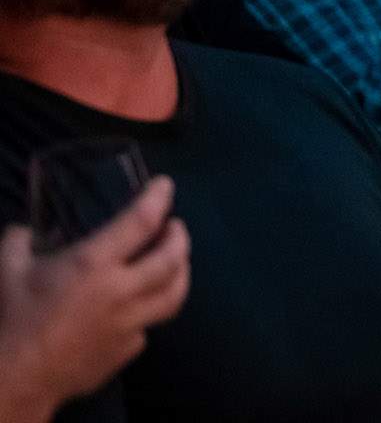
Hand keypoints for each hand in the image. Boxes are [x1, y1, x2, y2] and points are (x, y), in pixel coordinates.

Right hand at [0, 177, 190, 420]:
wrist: (18, 377)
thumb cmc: (15, 318)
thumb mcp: (7, 270)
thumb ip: (18, 242)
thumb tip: (22, 229)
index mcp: (95, 264)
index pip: (140, 221)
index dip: (158, 198)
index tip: (165, 185)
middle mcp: (122, 291)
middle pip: (172, 259)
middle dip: (180, 237)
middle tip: (175, 227)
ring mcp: (131, 323)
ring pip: (175, 295)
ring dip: (181, 273)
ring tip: (176, 262)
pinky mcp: (128, 349)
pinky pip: (148, 326)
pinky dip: (148, 312)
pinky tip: (139, 308)